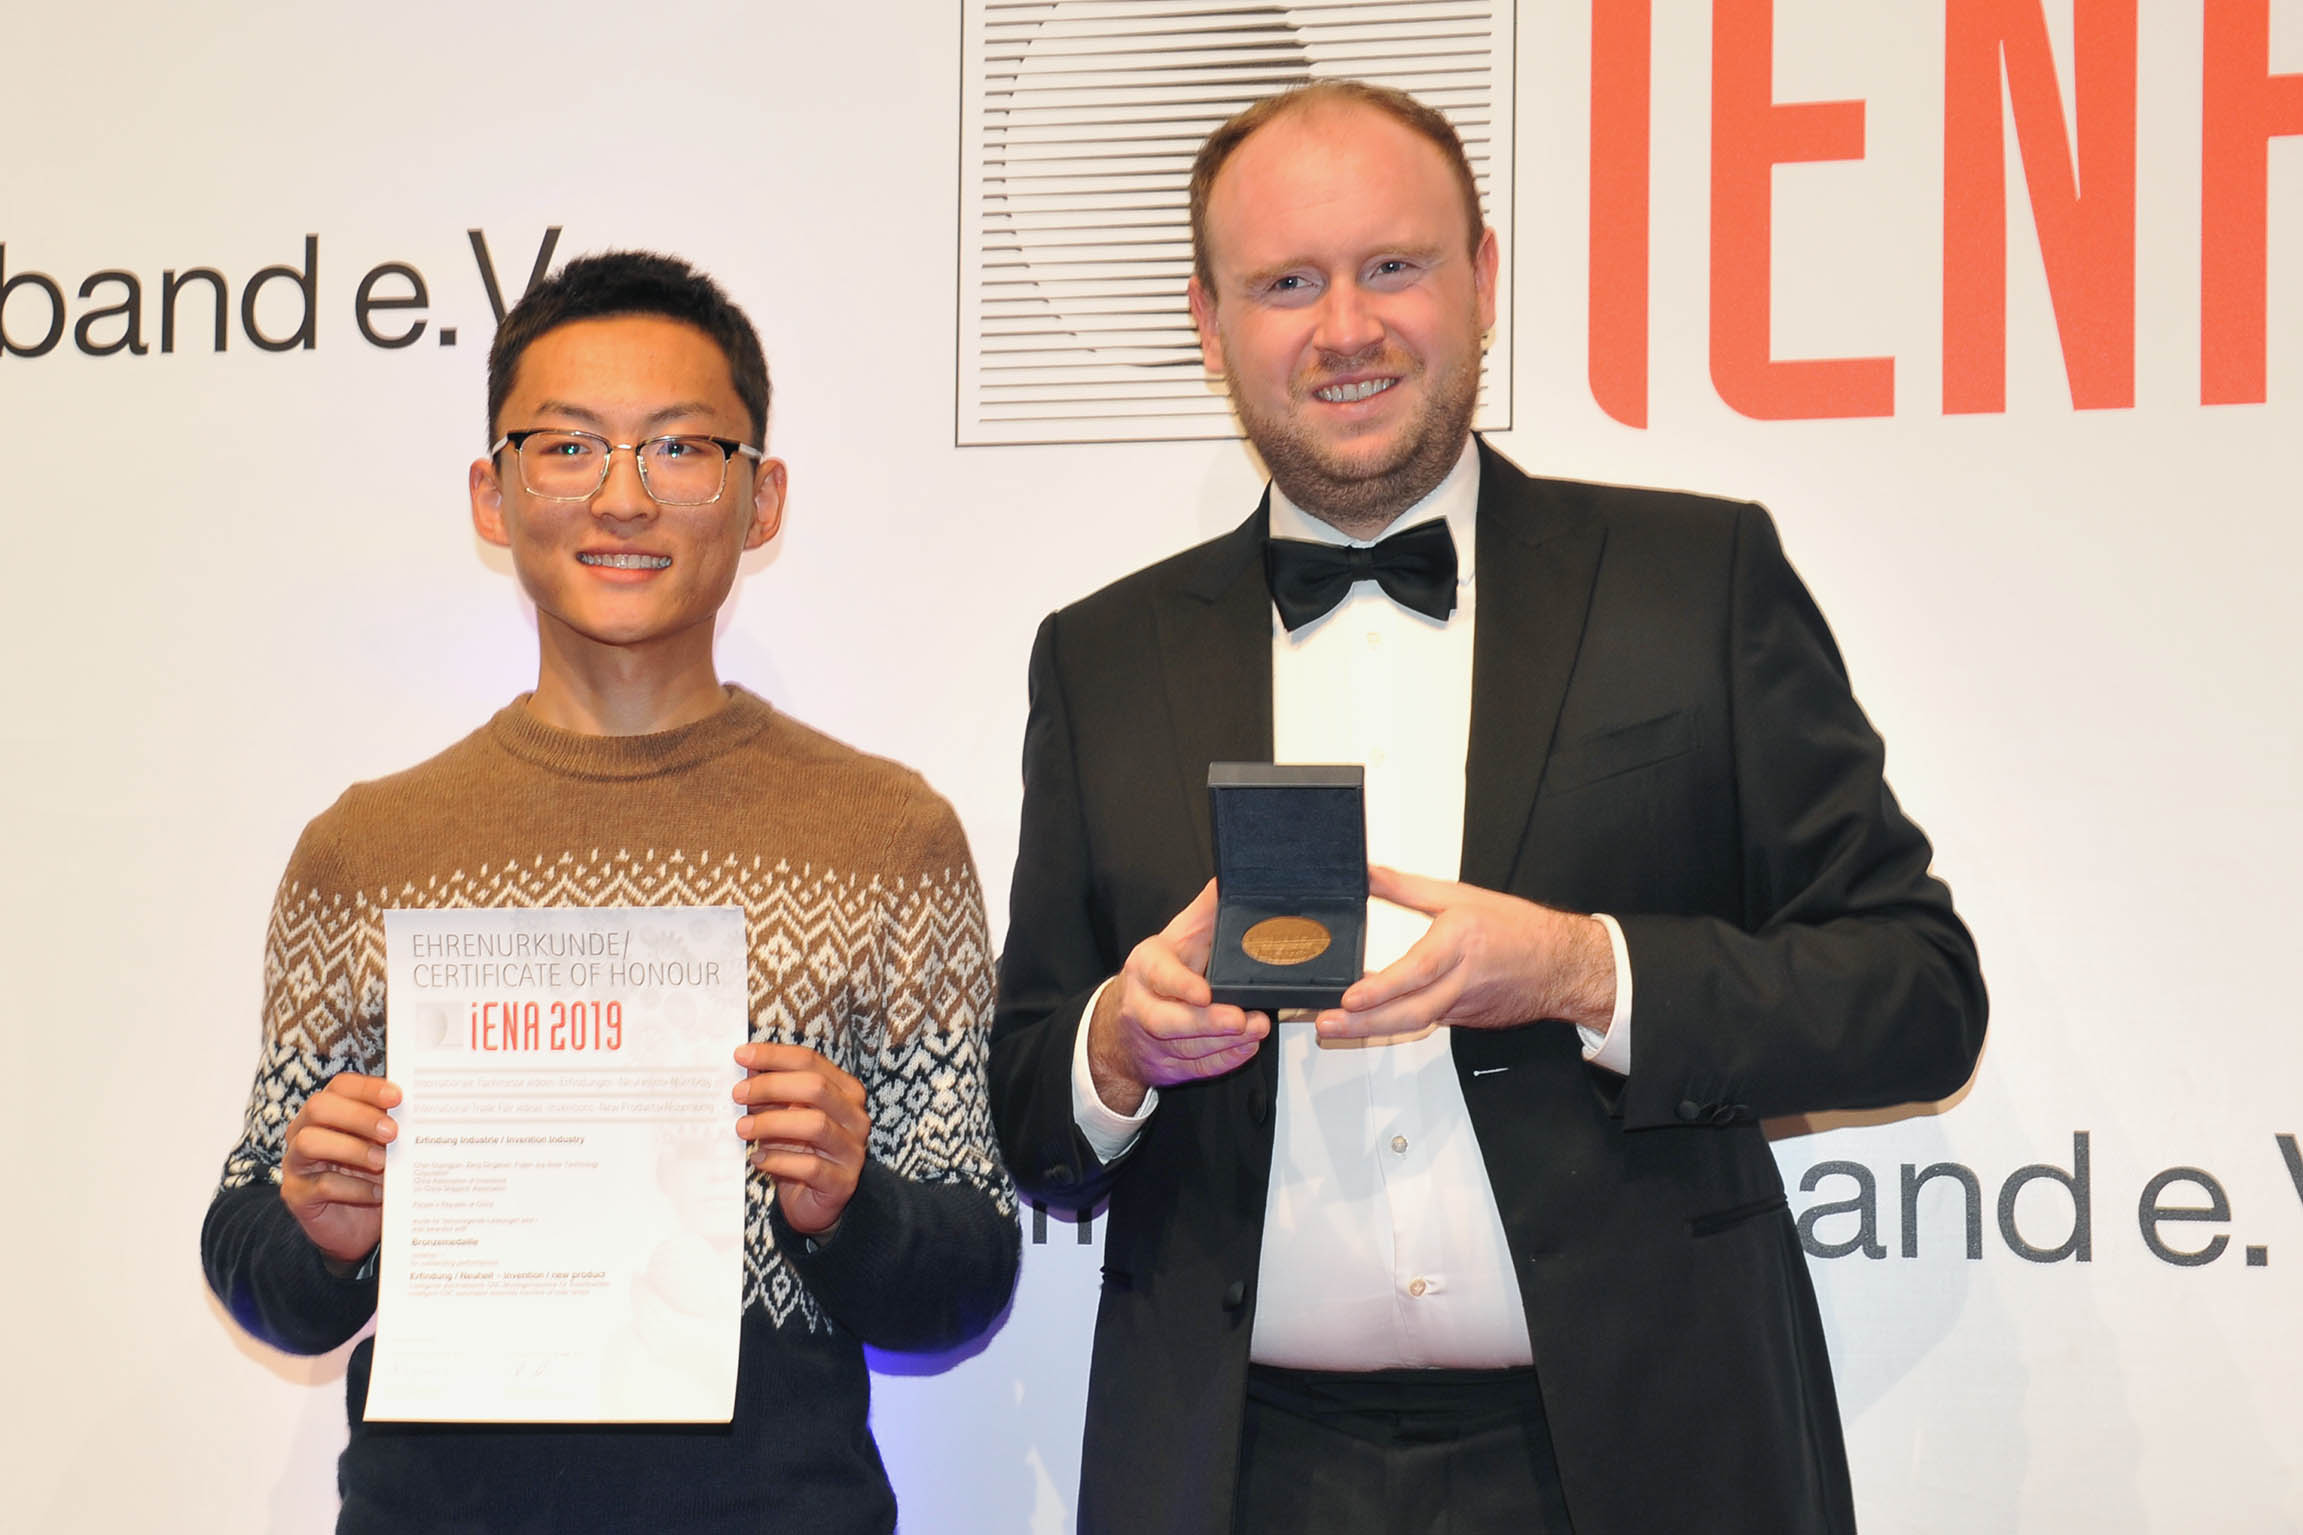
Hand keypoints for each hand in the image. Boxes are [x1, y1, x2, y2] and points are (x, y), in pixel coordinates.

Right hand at [279, 1071, 401, 1269]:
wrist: (358, 1226)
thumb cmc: (373, 1175)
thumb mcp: (386, 1148)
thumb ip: (393, 1128)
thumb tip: (419, 1113)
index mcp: (328, 1111)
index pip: (341, 1086)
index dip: (367, 1088)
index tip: (398, 1097)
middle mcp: (304, 1131)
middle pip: (320, 1108)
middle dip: (359, 1116)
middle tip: (392, 1132)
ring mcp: (296, 1162)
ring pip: (310, 1142)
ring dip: (352, 1149)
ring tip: (383, 1162)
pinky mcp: (296, 1194)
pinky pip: (321, 1185)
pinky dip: (354, 1188)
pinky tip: (378, 1193)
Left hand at [734, 1043, 870, 1236]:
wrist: (814, 1202)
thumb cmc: (799, 1150)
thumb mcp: (784, 1116)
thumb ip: (772, 1093)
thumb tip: (746, 1067)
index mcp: (845, 1091)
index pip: (811, 1061)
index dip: (775, 1056)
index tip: (741, 1055)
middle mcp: (854, 1117)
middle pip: (816, 1088)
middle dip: (772, 1086)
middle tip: (737, 1094)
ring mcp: (852, 1150)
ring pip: (815, 1125)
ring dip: (772, 1123)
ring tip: (742, 1128)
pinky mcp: (842, 1182)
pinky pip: (810, 1166)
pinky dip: (778, 1161)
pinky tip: (757, 1159)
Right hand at [1087, 879, 1269, 1113]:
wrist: (1121, 1024)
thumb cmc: (1160, 972)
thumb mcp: (1177, 937)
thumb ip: (1205, 911)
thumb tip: (1230, 876)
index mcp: (1145, 967)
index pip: (1159, 976)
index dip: (1181, 985)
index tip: (1206, 992)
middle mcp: (1142, 1006)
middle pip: (1169, 1021)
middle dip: (1207, 1023)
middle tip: (1243, 1019)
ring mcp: (1152, 1041)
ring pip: (1186, 1048)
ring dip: (1224, 1043)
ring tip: (1256, 1029)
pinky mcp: (1168, 1066)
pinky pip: (1196, 1068)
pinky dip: (1223, 1060)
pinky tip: (1246, 1047)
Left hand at [1315, 866, 1615, 1040]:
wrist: (1562, 965)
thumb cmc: (1517, 928)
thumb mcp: (1460, 895)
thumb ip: (1407, 888)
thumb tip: (1367, 873)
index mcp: (1460, 943)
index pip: (1417, 971)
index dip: (1382, 988)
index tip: (1350, 997)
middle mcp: (1461, 981)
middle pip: (1410, 1013)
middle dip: (1364, 1025)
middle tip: (1327, 1024)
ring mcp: (1462, 1007)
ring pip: (1414, 1024)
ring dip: (1372, 1030)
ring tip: (1336, 1029)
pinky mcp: (1463, 1021)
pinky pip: (1426, 1023)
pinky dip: (1395, 1025)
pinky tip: (1368, 1023)